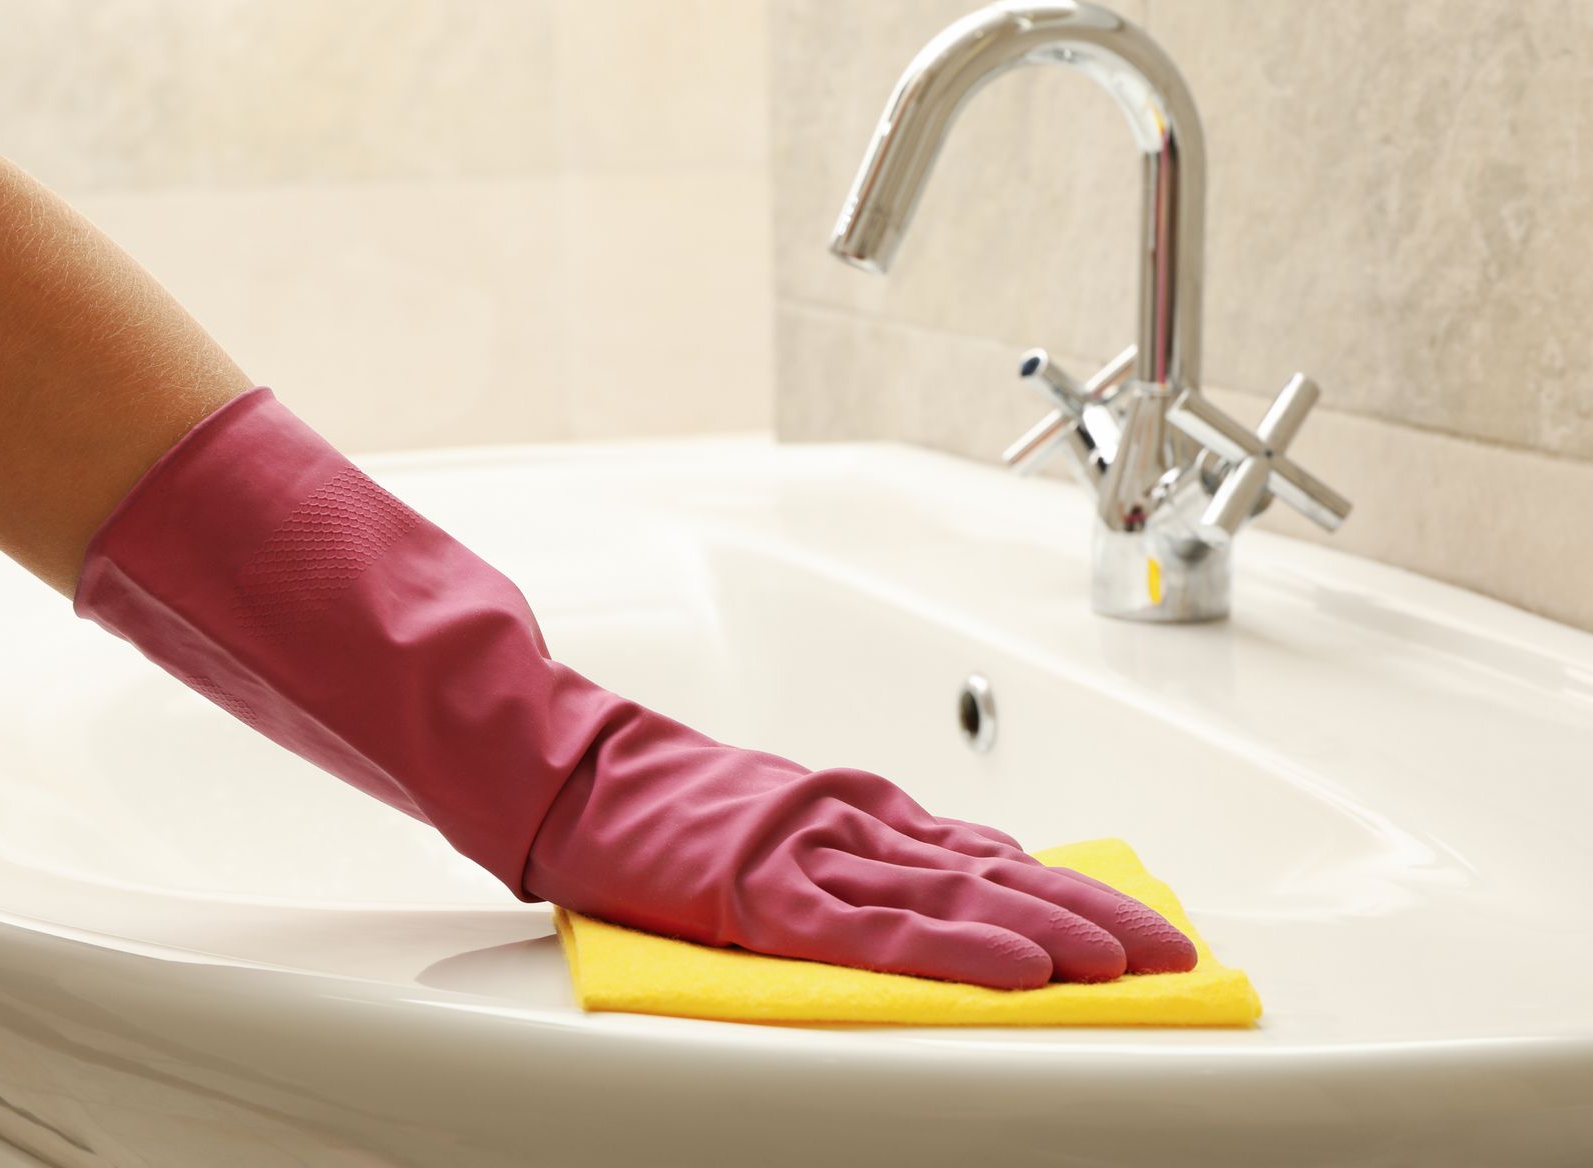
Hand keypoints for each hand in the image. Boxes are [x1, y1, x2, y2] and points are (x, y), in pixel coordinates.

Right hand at [524, 718, 1196, 987]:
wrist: (578, 776)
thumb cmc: (665, 808)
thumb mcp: (781, 822)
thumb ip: (858, 856)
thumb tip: (946, 887)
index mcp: (857, 811)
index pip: (985, 856)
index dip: (1068, 891)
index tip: (1134, 920)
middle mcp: (855, 824)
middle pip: (996, 875)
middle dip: (1091, 915)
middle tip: (1172, 951)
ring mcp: (817, 855)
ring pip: (958, 898)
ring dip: (1052, 931)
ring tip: (1130, 963)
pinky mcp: (770, 894)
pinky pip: (880, 931)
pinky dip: (959, 953)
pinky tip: (1021, 973)